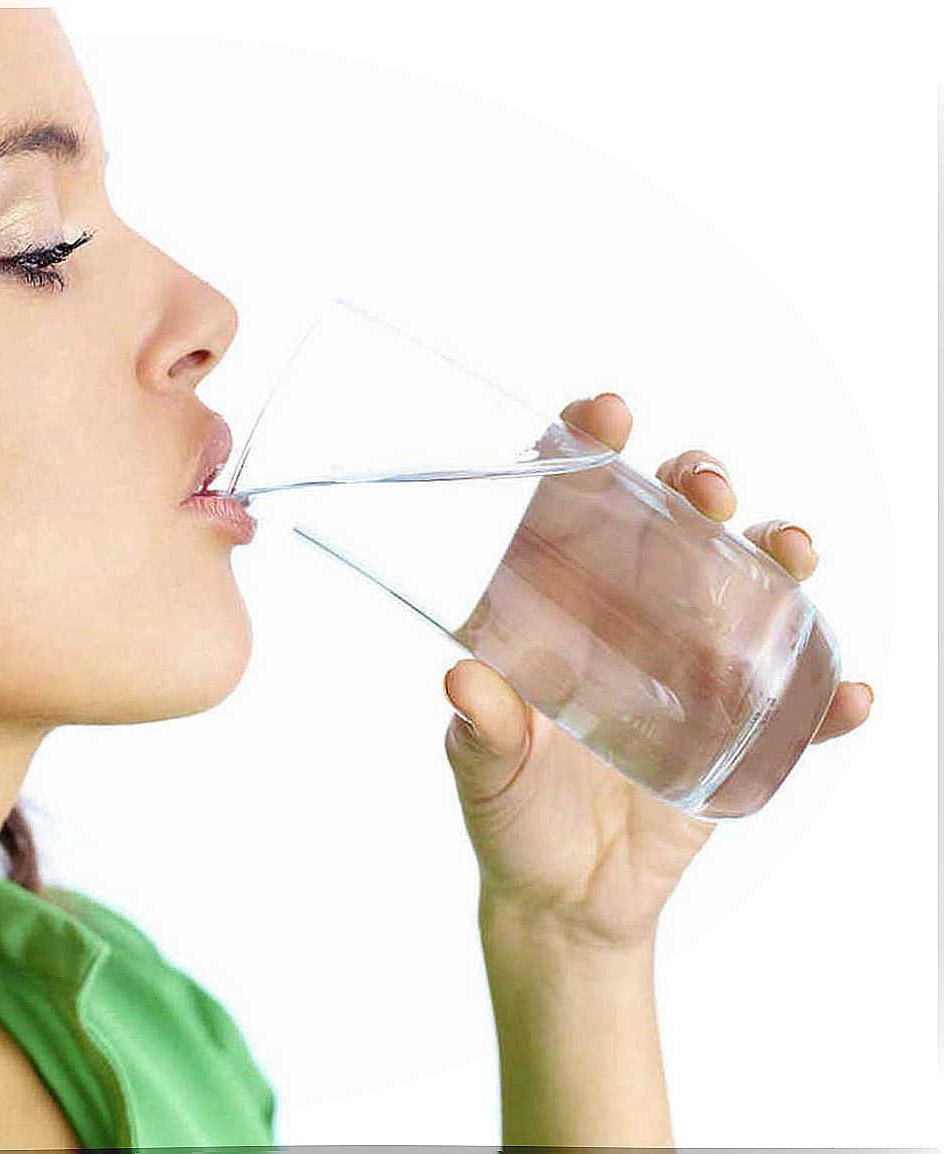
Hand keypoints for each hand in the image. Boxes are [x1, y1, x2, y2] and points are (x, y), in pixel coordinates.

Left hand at [442, 392, 874, 949]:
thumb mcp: (482, 771)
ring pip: (753, 589)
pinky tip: (850, 695)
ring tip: (789, 548)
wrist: (564, 900)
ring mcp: (697, 672)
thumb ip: (479, 729)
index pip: (577, 510)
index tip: (605, 412)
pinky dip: (831, 699)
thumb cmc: (511, 816)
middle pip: (678, 527)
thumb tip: (462, 681)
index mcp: (561, 610)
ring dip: (779, 558)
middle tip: (703, 485)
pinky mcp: (742, 735)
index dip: (591, 450)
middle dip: (699, 485)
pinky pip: (801, 708)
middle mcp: (635, 622)